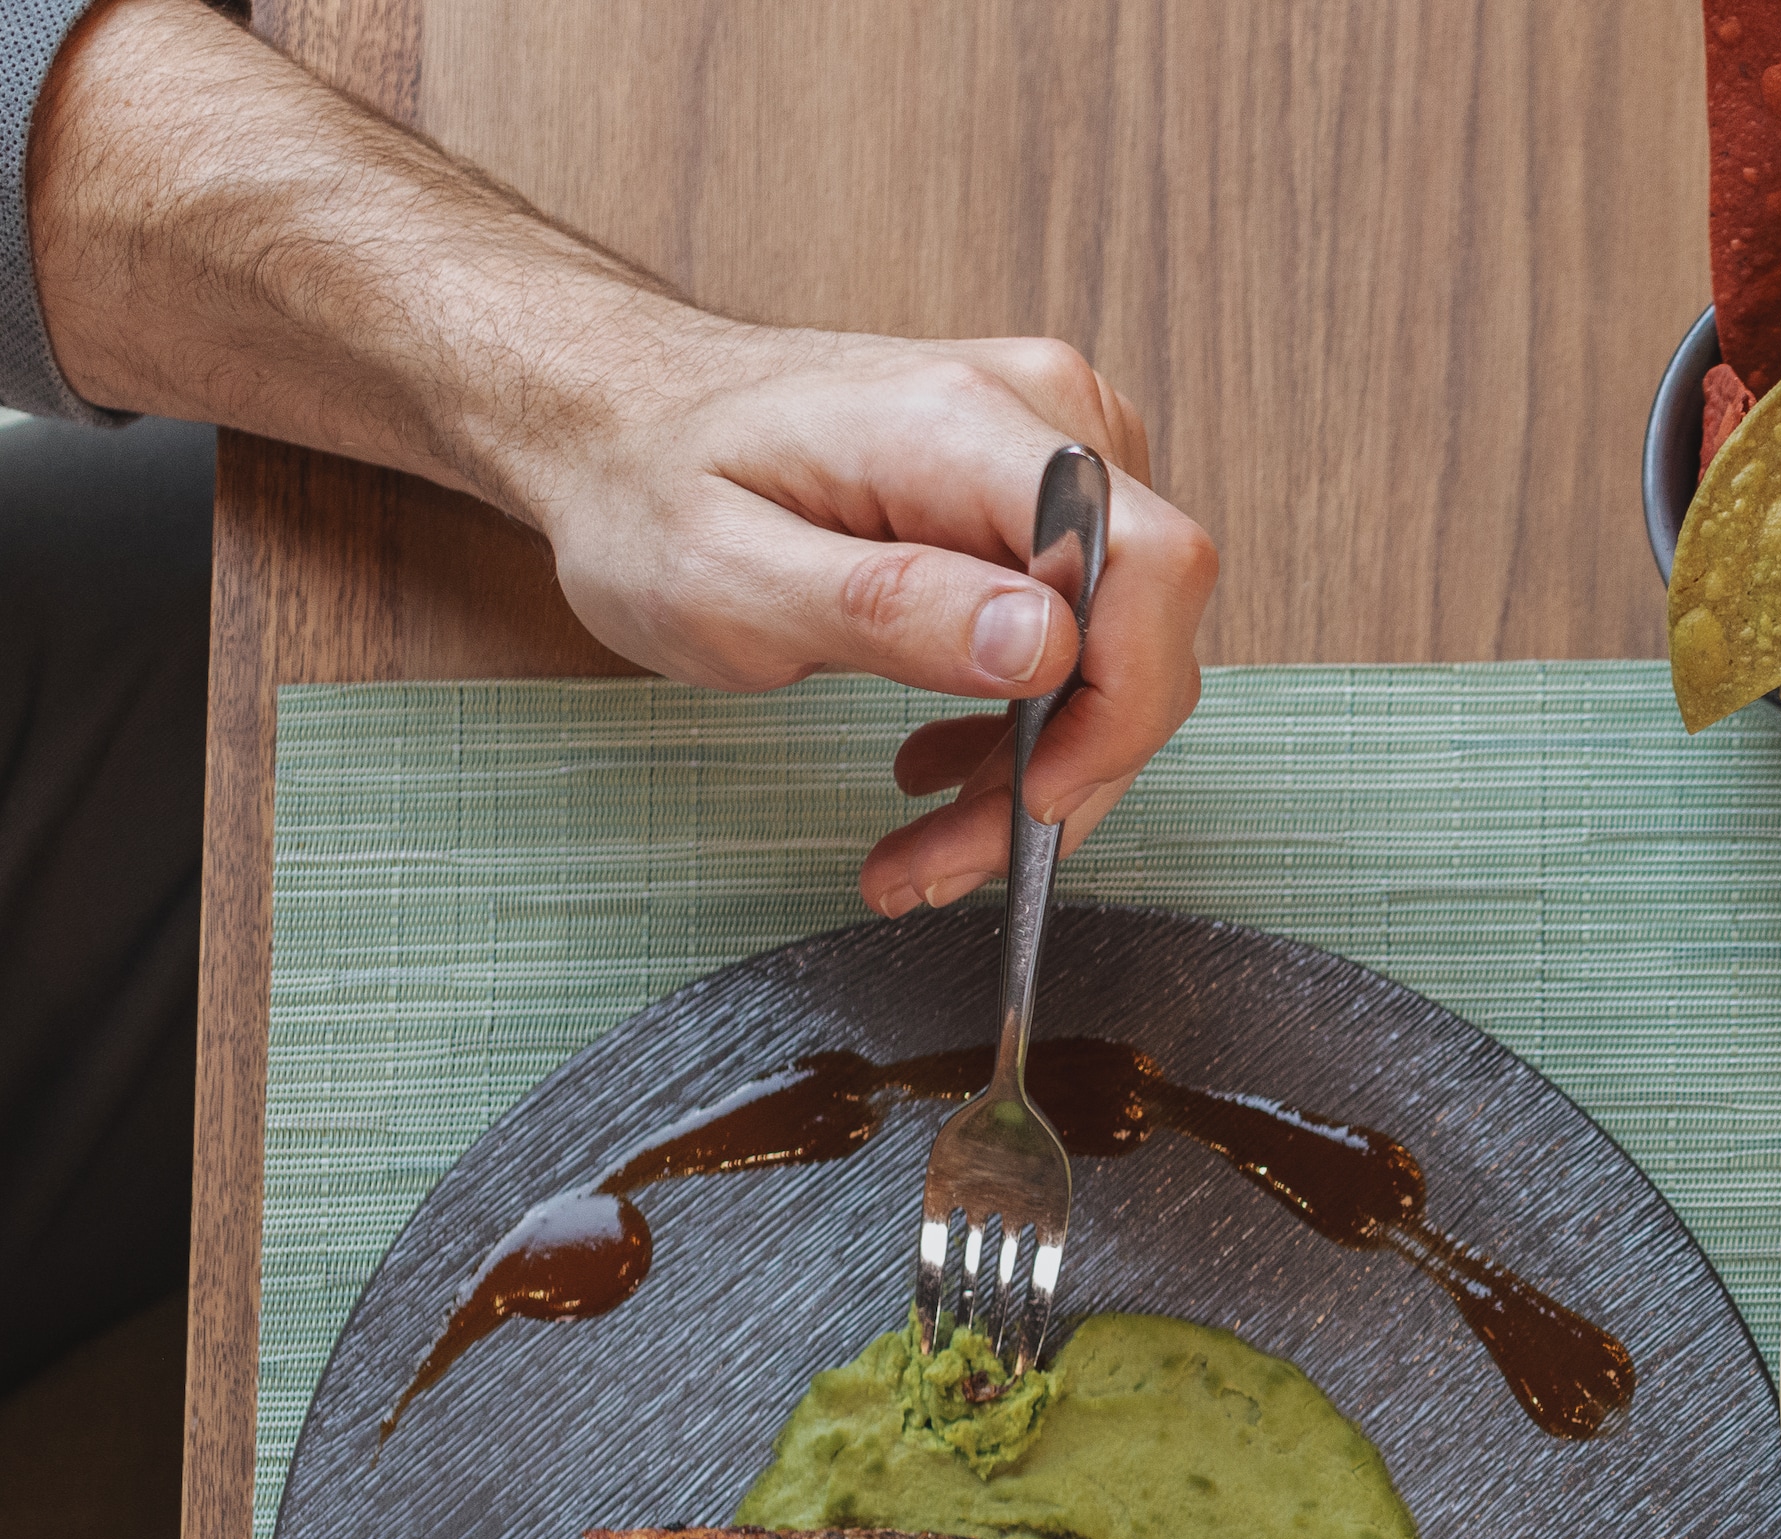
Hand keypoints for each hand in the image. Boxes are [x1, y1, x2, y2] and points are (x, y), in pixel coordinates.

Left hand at [496, 316, 1222, 917]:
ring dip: (1039, 768)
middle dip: (1063, 771)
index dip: (1122, 702)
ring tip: (927, 841)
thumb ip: (892, 608)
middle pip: (1142, 627)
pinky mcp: (1041, 495)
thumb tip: (1051, 646)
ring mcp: (1051, 451)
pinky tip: (941, 763)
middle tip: (945, 864)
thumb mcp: (726, 575)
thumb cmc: (647, 488)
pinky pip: (1086, 634)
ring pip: (1121, 651)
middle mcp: (1039, 417)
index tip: (1033, 799)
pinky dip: (1027, 725)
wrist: (615, 416)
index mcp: (963, 422)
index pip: (1150, 564)